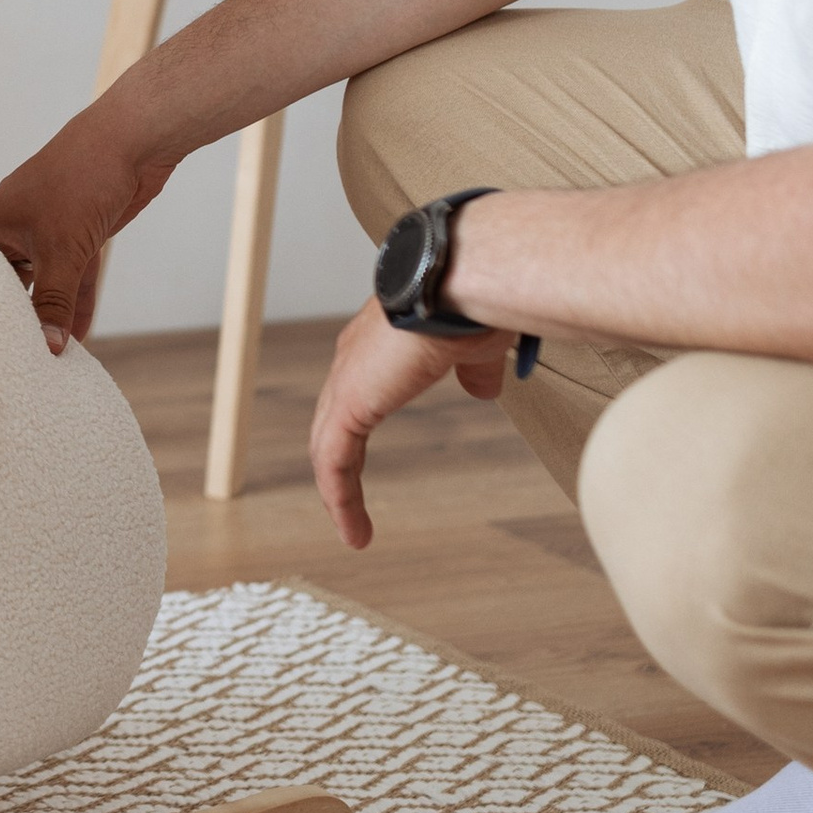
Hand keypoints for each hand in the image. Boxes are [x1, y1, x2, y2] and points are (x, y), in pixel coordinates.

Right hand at [0, 109, 174, 353]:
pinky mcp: (76, 238)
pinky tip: (78, 338)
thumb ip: (53, 301)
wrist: (130, 142)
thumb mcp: (62, 251)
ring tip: (48, 361)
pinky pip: (72, 280)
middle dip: (17, 322)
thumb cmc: (79, 180)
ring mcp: (46, 234)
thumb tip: (49, 347)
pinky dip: (76, 305)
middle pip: (9, 286)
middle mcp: (12, 230)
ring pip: (44, 285)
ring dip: (51, 317)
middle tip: (13, 365)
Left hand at [309, 296, 514, 549]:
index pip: (359, 388)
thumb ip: (474, 368)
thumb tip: (484, 388)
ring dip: (338, 491)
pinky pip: (333, 461)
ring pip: (329, 445)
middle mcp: (356, 356)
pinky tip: (352, 530)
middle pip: (334, 419)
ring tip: (353, 531)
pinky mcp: (349, 403)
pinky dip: (339, 498)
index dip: (358, 423)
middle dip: (339, 461)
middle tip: (347, 500)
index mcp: (382, 341)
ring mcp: (348, 379)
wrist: (465, 281)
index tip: (367, 454)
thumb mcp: (477, 345)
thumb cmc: (476, 300)